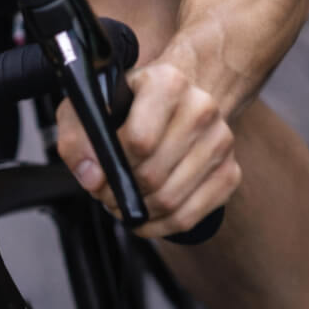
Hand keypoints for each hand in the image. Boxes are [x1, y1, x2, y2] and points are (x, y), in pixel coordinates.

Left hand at [56, 61, 240, 238]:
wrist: (175, 95)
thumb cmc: (127, 99)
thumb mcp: (91, 102)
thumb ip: (78, 134)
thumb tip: (92, 177)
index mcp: (167, 82)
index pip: (139, 140)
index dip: (113, 164)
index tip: (97, 170)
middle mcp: (201, 108)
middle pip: (154, 174)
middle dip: (121, 193)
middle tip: (103, 194)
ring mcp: (221, 141)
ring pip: (172, 200)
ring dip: (138, 212)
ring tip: (120, 202)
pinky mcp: (230, 171)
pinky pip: (192, 216)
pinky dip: (161, 226)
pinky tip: (143, 217)